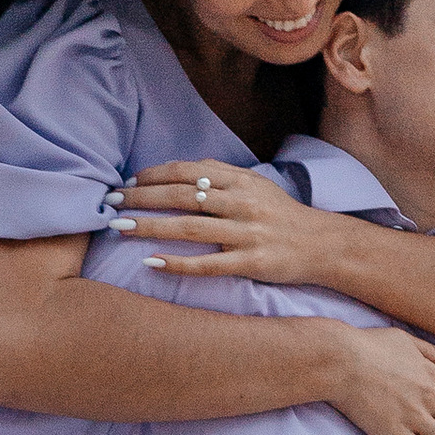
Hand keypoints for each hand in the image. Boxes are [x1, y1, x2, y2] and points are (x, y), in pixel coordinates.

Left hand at [110, 161, 339, 284]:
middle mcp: (242, 203)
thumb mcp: (256, 185)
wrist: (322, 246)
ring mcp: (246, 233)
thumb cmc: (282, 215)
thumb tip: (183, 170)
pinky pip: (208, 264)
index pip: (189, 171)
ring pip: (189, 227)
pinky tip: (151, 263)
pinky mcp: (251, 263)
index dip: (155, 175)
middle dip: (142, 198)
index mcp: (241, 181)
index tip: (129, 182)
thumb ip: (222, 176)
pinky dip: (178, 262)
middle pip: (182, 196)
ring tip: (119, 228)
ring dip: (150, 226)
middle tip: (111, 203)